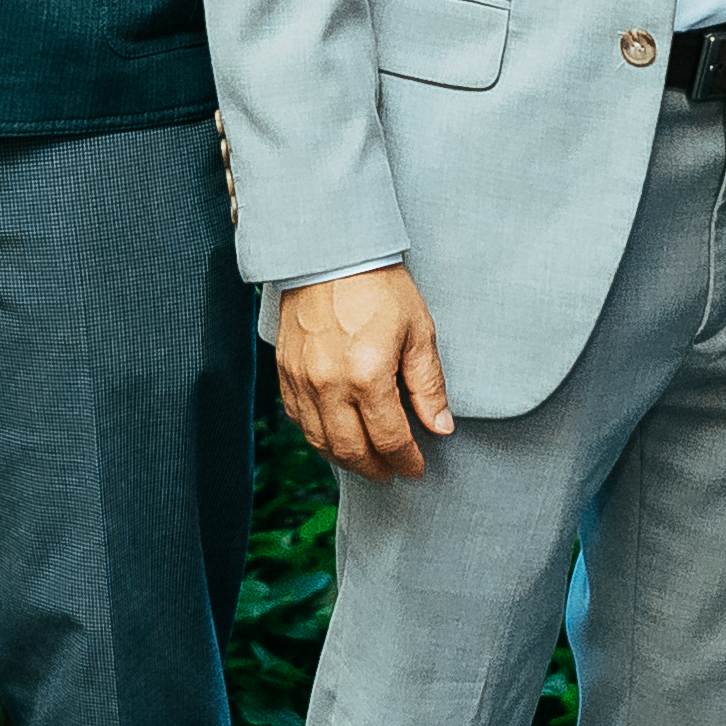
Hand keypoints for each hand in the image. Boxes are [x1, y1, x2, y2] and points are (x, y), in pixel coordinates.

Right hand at [271, 266, 455, 479]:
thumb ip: (428, 385)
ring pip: (320, 442)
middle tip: (392, 472)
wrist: (330, 254)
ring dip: (345, 459)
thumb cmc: (379, 287)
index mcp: (368, 375)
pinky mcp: (285, 372)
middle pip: (352, 450)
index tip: (416, 468)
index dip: (407, 460)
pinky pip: (297, 420)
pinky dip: (317, 437)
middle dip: (376, 469)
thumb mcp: (418, 331)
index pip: (390, 439)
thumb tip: (440, 426)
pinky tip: (334, 436)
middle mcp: (330, 385)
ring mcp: (302, 381)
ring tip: (366, 461)